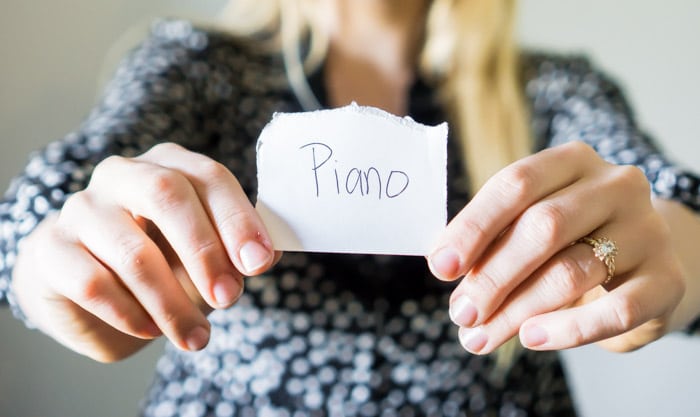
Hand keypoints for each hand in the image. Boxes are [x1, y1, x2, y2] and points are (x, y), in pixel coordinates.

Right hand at [12, 143, 277, 361]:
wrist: (88, 290)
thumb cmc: (161, 262)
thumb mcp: (207, 254)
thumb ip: (239, 249)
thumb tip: (267, 254)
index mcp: (168, 165)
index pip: (209, 177)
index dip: (237, 220)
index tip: (257, 265)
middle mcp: (122, 174)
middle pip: (166, 194)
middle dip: (205, 252)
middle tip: (229, 299)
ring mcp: (81, 208)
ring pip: (133, 252)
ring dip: (172, 304)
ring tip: (196, 336)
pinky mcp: (51, 248)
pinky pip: (94, 284)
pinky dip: (130, 314)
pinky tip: (149, 330)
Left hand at [427, 141, 684, 353]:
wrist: (641, 266)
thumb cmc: (569, 241)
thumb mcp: (529, 226)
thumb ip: (492, 237)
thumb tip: (443, 262)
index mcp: (571, 161)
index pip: (515, 184)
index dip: (473, 227)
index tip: (441, 267)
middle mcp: (615, 185)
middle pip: (543, 227)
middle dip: (492, 276)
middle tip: (461, 314)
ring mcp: (647, 229)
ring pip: (572, 272)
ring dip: (517, 310)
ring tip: (480, 336)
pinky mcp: (667, 278)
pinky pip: (617, 311)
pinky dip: (569, 330)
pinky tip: (532, 338)